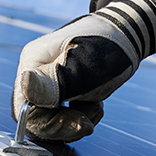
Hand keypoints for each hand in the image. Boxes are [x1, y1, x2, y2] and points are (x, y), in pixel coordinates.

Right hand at [12, 0, 155, 141]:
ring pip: (52, 118)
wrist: (129, 31)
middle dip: (67, 123)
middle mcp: (34, 71)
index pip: (26, 109)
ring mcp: (48, 79)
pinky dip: (82, 114)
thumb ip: (56, 81)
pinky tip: (95, 103)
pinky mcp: (62, 87)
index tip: (83, 124)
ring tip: (97, 103)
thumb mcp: (86, 67)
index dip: (52, 125)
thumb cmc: (109, 45)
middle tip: (93, 117)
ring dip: (77, 119)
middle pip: (37, 116)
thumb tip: (26, 87)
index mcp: (33, 62)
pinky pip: (63, 114)